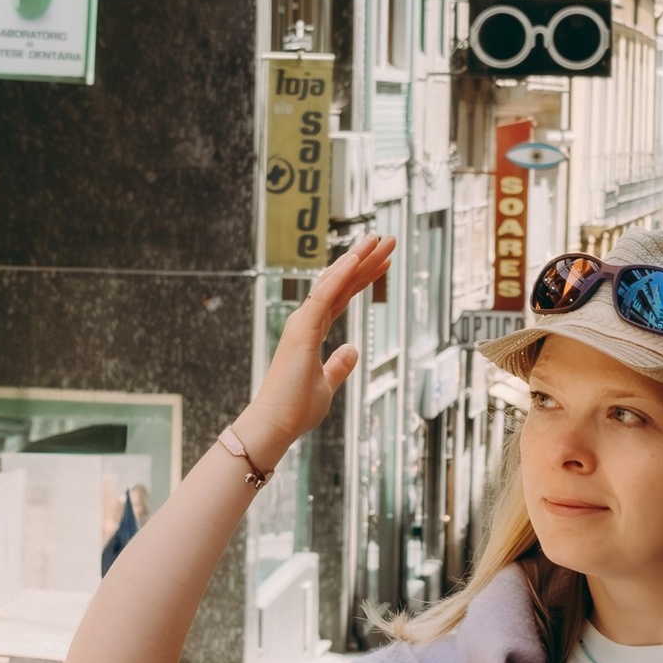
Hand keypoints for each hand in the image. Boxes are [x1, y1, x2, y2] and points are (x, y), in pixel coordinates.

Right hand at [237, 233, 395, 462]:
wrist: (275, 423)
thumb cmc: (295, 408)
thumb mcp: (327, 385)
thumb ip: (339, 366)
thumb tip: (353, 349)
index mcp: (312, 332)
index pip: (342, 296)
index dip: (363, 277)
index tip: (383, 262)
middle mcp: (306, 322)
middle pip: (341, 283)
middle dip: (365, 260)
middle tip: (386, 240)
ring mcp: (303, 323)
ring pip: (334, 282)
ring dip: (357, 259)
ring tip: (377, 238)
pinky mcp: (302, 330)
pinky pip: (323, 295)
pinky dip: (340, 275)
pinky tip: (356, 258)